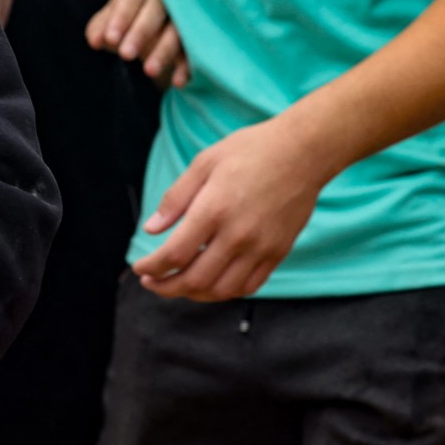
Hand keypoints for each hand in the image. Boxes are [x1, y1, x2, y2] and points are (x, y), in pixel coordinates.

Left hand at [85, 0, 189, 88]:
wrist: (140, 49)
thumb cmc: (120, 33)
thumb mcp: (106, 31)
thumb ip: (99, 31)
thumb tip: (96, 40)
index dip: (121, 17)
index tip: (111, 38)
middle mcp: (161, 0)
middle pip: (155, 11)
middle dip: (141, 33)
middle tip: (126, 55)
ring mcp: (179, 19)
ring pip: (176, 31)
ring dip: (163, 51)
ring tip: (149, 71)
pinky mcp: (193, 40)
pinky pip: (191, 51)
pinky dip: (185, 67)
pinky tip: (178, 82)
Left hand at [129, 117, 329, 301]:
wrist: (303, 151)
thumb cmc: (251, 150)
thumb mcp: (205, 162)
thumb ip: (176, 198)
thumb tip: (151, 229)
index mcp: (214, 209)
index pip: (174, 255)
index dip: (152, 267)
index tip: (141, 268)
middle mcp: (237, 235)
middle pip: (195, 280)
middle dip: (166, 287)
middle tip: (153, 282)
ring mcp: (260, 247)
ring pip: (221, 290)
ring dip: (194, 294)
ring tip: (179, 284)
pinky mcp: (278, 253)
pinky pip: (248, 286)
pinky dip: (225, 291)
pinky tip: (212, 281)